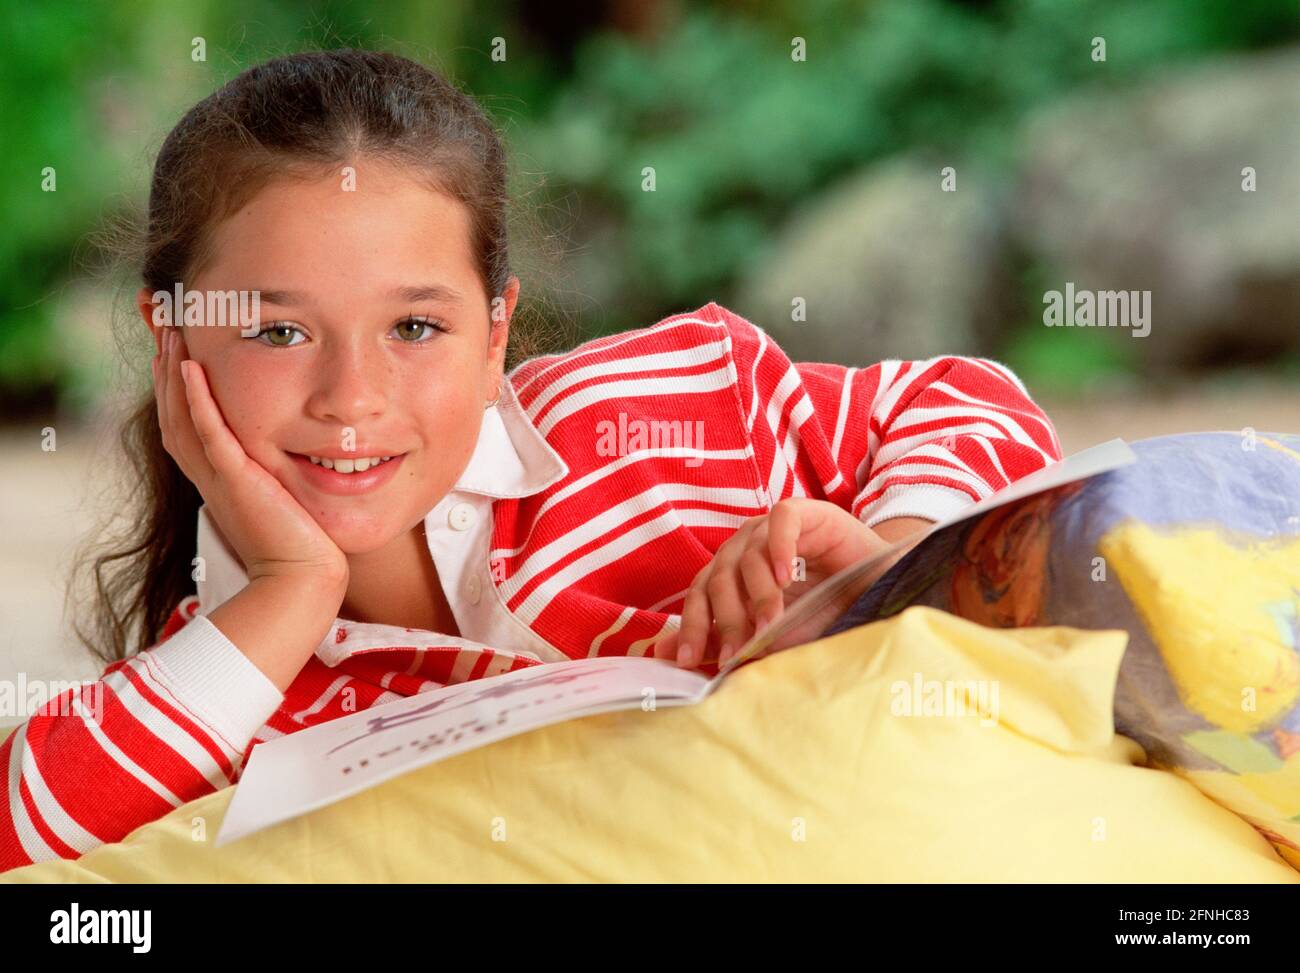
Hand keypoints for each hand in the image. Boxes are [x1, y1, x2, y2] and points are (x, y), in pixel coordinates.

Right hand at [153, 327, 349, 590]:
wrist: (302, 580)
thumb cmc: (301, 544)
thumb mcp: (281, 496)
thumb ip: (274, 472)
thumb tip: (294, 449)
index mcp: (217, 476)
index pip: (185, 418)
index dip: (173, 380)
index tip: (172, 341)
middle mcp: (209, 474)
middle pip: (172, 410)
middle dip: (165, 363)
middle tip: (159, 320)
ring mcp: (218, 477)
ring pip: (183, 416)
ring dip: (174, 371)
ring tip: (170, 330)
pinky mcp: (236, 481)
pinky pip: (211, 434)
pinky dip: (198, 400)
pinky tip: (192, 367)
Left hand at [652, 499, 928, 668]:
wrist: (882, 584)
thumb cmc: (827, 611)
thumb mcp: (776, 635)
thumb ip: (727, 640)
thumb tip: (667, 657)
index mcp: (732, 572)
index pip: (700, 594)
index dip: (692, 626)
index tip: (688, 662)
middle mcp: (745, 546)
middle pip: (718, 577)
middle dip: (725, 620)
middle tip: (734, 654)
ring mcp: (771, 527)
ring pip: (748, 556)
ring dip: (758, 596)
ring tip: (769, 628)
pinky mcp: (805, 511)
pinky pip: (781, 522)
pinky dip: (780, 549)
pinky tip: (786, 578)